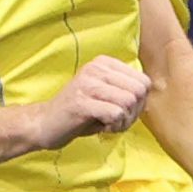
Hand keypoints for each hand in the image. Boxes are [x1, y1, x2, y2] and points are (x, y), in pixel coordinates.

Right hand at [32, 57, 151, 148]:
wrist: (44, 123)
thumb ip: (125, 91)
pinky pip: (116, 113)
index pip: (143, 81)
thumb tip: (147, 96)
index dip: (140, 103)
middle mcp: (96, 68)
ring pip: (129, 101)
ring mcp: (87, 83)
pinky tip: (103, 128)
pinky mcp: (81, 102)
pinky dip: (115, 126)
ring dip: (124, 121)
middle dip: (134, 113)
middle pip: (139, 91)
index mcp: (104, 63)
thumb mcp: (105, 95)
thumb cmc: (80, 113)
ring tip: (110, 124)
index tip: (123, 113)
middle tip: (118, 121)